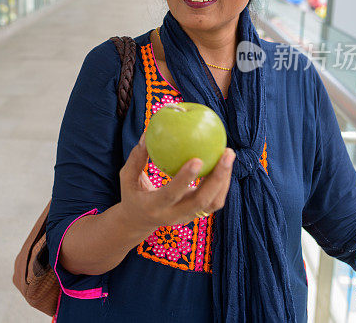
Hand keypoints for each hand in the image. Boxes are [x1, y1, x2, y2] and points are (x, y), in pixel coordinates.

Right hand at [118, 132, 234, 234]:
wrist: (139, 222)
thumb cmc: (132, 194)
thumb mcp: (127, 177)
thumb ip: (136, 157)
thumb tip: (147, 133)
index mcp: (154, 206)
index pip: (172, 194)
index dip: (185, 178)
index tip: (197, 159)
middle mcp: (173, 215)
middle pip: (201, 201)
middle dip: (218, 178)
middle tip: (226, 152)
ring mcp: (187, 217)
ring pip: (213, 203)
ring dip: (224, 180)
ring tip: (228, 154)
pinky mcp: (196, 215)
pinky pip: (214, 200)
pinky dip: (222, 183)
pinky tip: (223, 162)